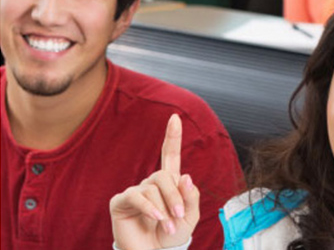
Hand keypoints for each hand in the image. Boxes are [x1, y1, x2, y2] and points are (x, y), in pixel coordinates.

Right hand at [110, 114, 199, 249]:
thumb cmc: (171, 237)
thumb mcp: (189, 218)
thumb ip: (191, 197)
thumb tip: (185, 176)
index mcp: (169, 184)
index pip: (170, 155)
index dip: (172, 136)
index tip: (175, 117)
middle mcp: (151, 184)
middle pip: (164, 175)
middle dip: (175, 196)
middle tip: (178, 218)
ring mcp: (135, 191)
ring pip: (153, 187)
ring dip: (165, 208)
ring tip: (167, 226)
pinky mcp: (121, 202)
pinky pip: (137, 196)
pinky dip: (149, 208)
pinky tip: (155, 218)